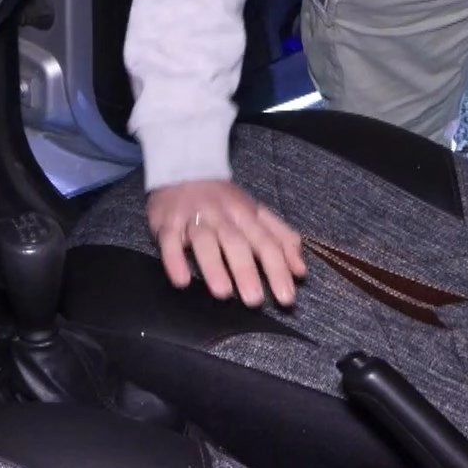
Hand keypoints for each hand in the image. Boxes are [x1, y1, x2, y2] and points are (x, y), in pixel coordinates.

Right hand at [147, 180, 306, 307]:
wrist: (184, 167)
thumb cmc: (223, 199)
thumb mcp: (257, 213)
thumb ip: (281, 239)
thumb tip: (300, 271)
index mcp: (247, 215)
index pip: (267, 243)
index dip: (278, 270)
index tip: (286, 298)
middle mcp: (222, 216)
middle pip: (236, 243)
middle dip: (246, 271)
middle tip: (254, 300)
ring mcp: (194, 218)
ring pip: (204, 241)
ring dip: (214, 267)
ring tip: (223, 293)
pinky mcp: (167, 222)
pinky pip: (170, 241)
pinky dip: (175, 260)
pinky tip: (182, 280)